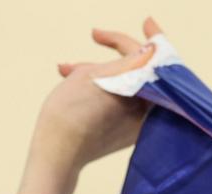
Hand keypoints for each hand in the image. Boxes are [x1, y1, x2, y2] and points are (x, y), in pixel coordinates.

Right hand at [17, 17, 163, 193]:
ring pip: (125, 84)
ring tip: (67, 68)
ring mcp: (136, 124)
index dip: (151, 38)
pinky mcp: (124, 133)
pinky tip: (75, 81)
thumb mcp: (96, 76)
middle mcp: (146, 113)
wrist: (56, 155)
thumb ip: (127, 60)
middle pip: (140, 71)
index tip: (147, 21)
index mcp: (145, 98)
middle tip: (96, 35)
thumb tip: (153, 49)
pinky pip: (120, 101)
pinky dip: (102, 88)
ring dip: (99, 69)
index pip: (156, 61)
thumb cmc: (71, 114)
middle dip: (113, 51)